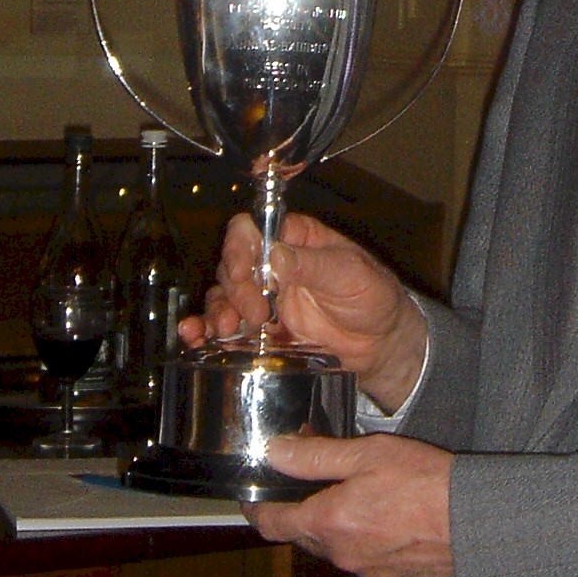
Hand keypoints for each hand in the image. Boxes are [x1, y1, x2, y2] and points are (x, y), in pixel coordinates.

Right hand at [181, 210, 428, 411]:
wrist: (381, 346)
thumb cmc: (374, 299)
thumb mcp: (351, 275)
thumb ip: (314, 264)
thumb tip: (276, 254)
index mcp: (294, 240)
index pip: (253, 230)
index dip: (240, 247)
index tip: (246, 271)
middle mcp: (272, 265)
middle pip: (232, 264)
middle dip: (235, 289)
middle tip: (255, 313)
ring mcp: (264, 299)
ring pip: (223, 295)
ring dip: (218, 311)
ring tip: (226, 331)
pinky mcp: (260, 331)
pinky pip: (225, 326)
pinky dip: (205, 330)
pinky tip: (196, 337)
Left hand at [251, 434, 453, 576]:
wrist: (477, 523)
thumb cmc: (427, 484)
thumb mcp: (367, 454)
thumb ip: (314, 456)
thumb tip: (274, 451)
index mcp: (328, 523)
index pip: (271, 524)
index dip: (256, 508)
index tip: (253, 497)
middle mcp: (341, 555)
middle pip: (304, 535)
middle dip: (304, 510)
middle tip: (318, 481)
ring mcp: (366, 572)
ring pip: (335, 548)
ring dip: (337, 526)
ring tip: (362, 496)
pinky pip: (363, 560)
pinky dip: (365, 541)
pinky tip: (387, 519)